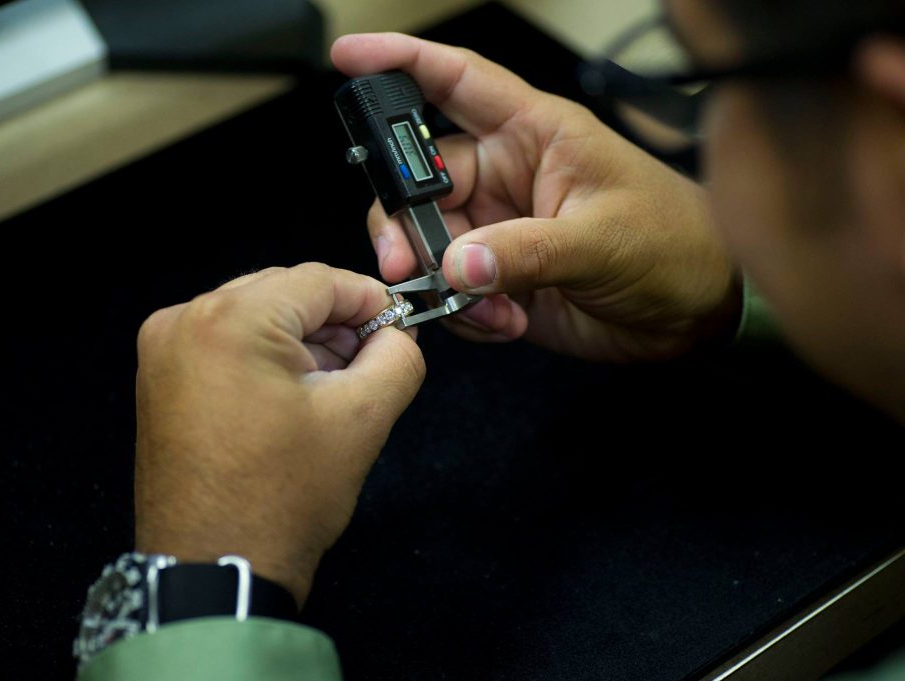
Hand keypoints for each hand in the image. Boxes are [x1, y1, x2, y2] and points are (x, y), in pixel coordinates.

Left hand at [134, 263, 424, 606]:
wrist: (214, 569)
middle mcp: (183, 321)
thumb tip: (397, 334)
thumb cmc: (281, 500)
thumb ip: (397, 358)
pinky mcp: (159, 378)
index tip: (397, 328)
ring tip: (330, 389)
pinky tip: (290, 398)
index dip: (368, 301)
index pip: (318, 280)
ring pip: (255, 316)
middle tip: (368, 364)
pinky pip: (225, 342)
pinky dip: (263, 357)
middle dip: (333, 324)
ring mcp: (163, 349)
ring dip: (299, 342)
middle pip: (282, 292)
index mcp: (229, 320)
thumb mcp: (361, 420)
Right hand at [331, 33, 741, 360]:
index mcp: (535, 134)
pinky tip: (504, 319)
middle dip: (402, 223)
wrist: (698, 312)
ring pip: (428, 243)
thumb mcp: (602, 239)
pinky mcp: (500, 276)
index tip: (347, 56)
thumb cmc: (676, 244)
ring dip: (439, 279)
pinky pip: (450, 288)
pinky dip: (462, 311)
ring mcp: (499, 228)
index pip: (458, 80)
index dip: (401, 61)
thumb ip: (526, 251)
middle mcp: (507, 176)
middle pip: (419, 181)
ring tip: (486, 303)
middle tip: (406, 262)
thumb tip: (459, 263)